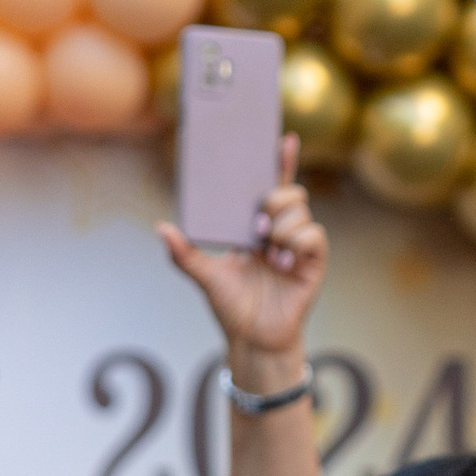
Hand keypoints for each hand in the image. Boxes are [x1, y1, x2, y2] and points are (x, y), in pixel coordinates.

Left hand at [158, 140, 327, 376]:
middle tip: (255, 229)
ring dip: (280, 229)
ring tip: (269, 255)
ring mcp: (299, 245)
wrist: (253, 339)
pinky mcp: (313, 261)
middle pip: (288, 191)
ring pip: (300, 210)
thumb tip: (162, 228)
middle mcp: (281, 230)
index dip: (279, 160)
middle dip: (271, 201)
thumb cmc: (231, 307)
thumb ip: (183, 253)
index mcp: (256, 227)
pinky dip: (296, 245)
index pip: (271, 185)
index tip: (283, 136)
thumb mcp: (204, 275)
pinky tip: (282, 265)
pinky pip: (313, 235)